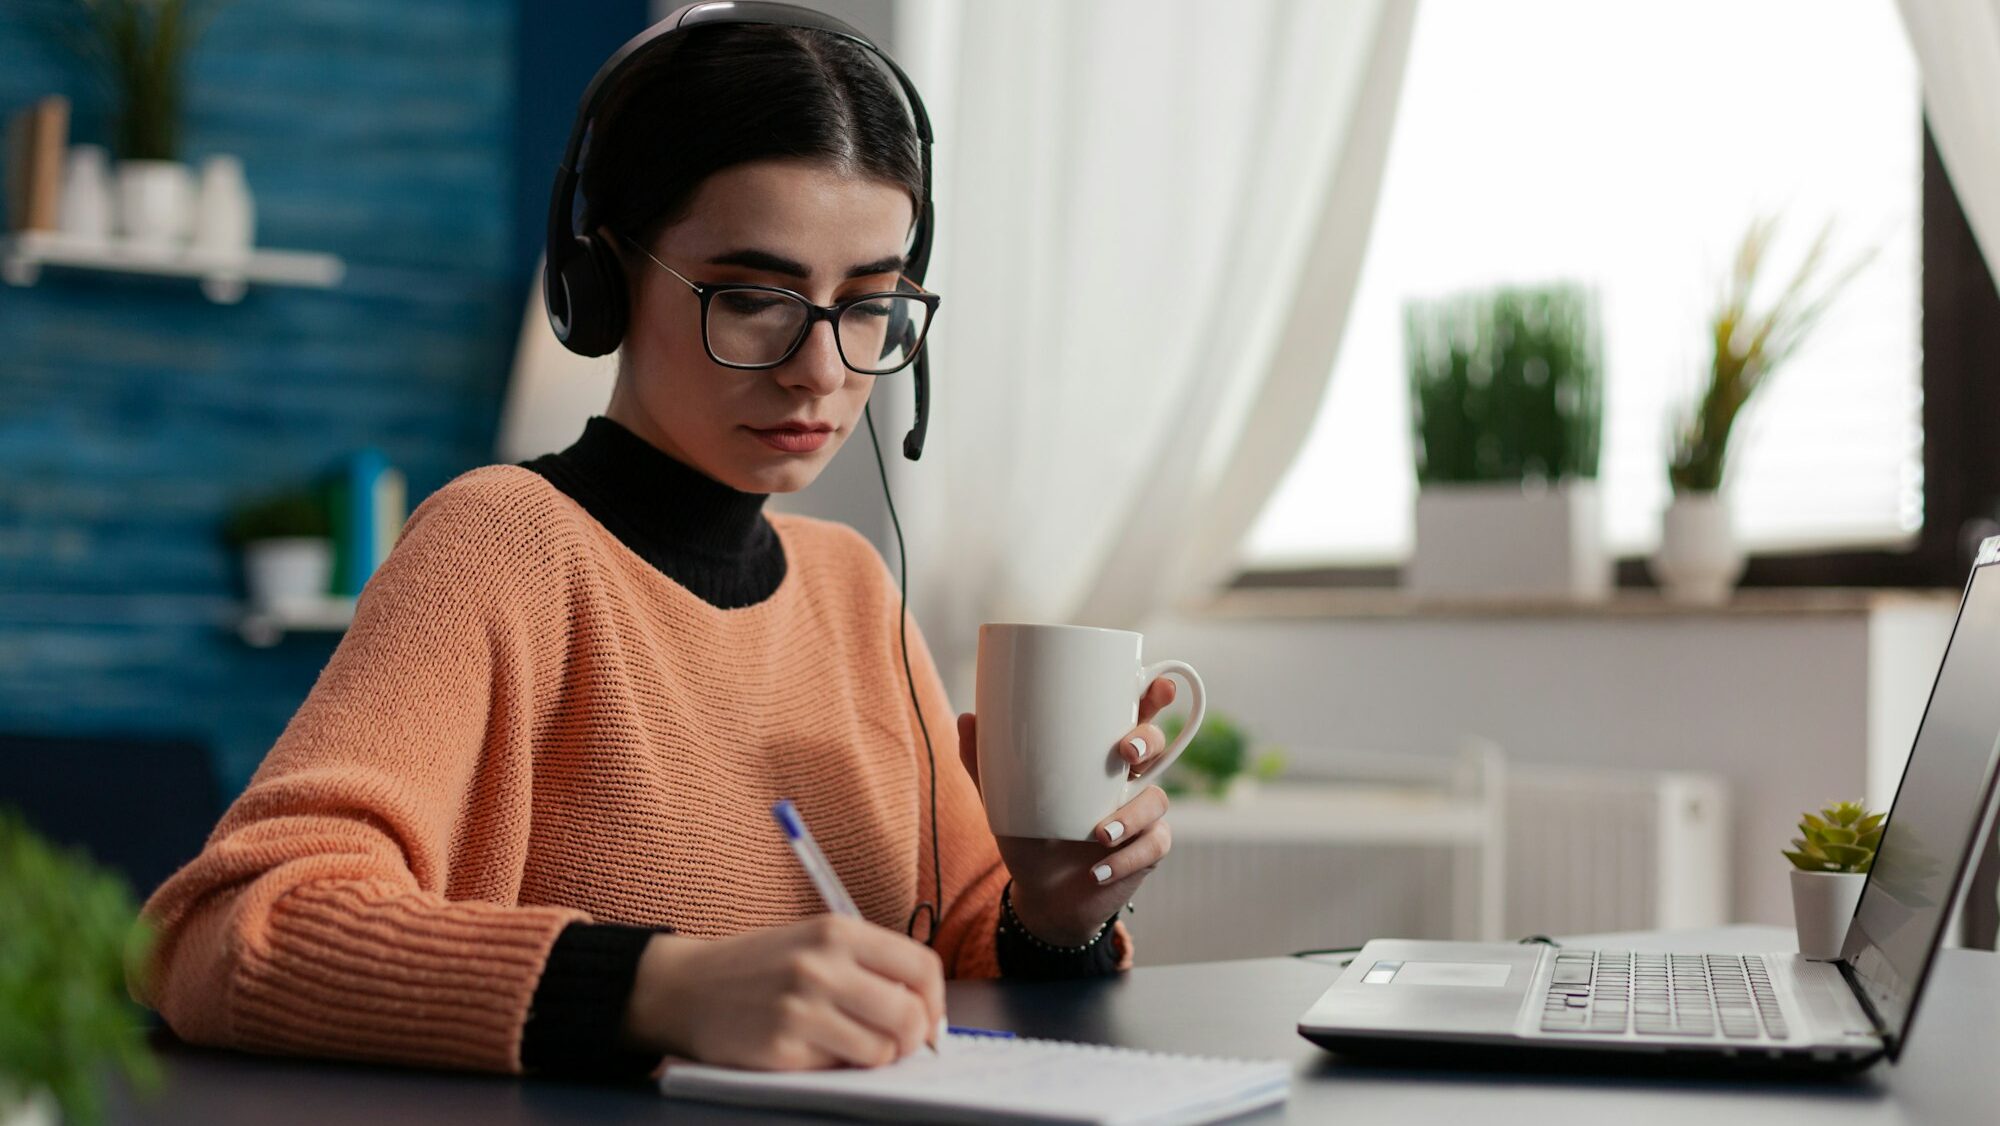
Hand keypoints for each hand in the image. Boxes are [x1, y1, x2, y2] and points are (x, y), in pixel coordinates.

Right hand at [622, 914, 944, 1069]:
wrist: (686, 987)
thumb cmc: (759, 967)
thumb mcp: (814, 942)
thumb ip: (867, 965)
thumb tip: (924, 1009)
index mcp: (837, 931)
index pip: (921, 966)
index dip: (936, 1001)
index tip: (929, 1017)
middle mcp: (822, 965)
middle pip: (909, 1015)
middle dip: (915, 1038)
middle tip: (899, 1044)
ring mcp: (801, 1008)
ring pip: (881, 1050)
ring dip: (876, 1057)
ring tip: (852, 1046)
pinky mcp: (781, 1048)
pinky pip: (839, 1070)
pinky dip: (837, 1067)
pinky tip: (814, 1050)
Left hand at [957, 676, 1177, 946]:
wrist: (1042, 893)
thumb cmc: (1029, 834)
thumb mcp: (1002, 799)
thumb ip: (984, 761)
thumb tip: (966, 717)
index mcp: (1099, 756)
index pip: (1132, 716)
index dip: (1153, 696)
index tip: (1160, 684)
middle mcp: (1127, 779)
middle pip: (1157, 746)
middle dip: (1150, 742)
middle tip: (1126, 754)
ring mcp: (1141, 815)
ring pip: (1157, 800)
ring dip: (1133, 816)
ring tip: (1100, 834)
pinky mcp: (1147, 852)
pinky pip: (1152, 847)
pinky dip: (1126, 859)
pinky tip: (1098, 871)